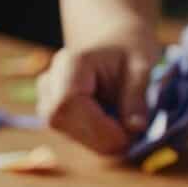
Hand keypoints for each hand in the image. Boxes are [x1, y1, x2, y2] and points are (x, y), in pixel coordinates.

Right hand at [37, 42, 155, 154]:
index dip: (97, 127)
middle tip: (133, 136)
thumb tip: (135, 128)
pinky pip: (74, 138)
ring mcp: (47, 101)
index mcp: (69, 63)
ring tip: (125, 124)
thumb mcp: (141, 68)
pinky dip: (98, 139)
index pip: (68, 103)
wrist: (112, 46)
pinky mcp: (54, 117)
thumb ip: (136, 98)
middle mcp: (50, 82)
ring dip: (102, 140)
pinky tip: (113, 125)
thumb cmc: (127, 53)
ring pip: (68, 135)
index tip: (128, 135)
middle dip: (101, 138)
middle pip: (63, 122)